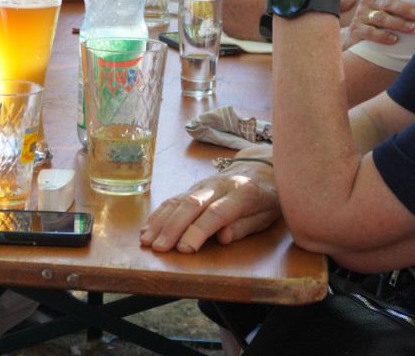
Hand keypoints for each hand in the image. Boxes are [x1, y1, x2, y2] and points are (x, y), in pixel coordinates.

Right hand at [140, 148, 281, 252]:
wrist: (263, 165)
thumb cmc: (269, 196)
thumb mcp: (268, 215)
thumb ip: (246, 226)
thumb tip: (223, 238)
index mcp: (243, 193)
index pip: (216, 213)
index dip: (199, 231)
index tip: (184, 249)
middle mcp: (220, 185)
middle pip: (192, 204)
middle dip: (173, 227)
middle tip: (159, 248)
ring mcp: (204, 183)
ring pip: (178, 200)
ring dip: (160, 221)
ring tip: (146, 240)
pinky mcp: (195, 186)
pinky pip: (174, 198)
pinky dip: (159, 214)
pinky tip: (148, 228)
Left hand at [208, 0, 268, 40]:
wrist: (272, 20)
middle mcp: (220, 8)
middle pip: (215, 0)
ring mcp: (224, 21)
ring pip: (220, 13)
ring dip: (226, 10)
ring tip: (241, 10)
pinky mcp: (229, 32)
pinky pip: (226, 24)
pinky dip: (232, 21)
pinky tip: (243, 19)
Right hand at [342, 0, 414, 49]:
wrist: (353, 37)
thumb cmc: (376, 22)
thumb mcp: (386, 9)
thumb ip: (400, 3)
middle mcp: (369, 1)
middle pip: (388, 3)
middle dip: (405, 8)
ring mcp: (361, 15)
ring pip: (381, 18)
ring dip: (398, 23)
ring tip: (412, 28)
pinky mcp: (356, 29)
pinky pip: (371, 32)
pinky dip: (383, 36)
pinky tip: (394, 39)